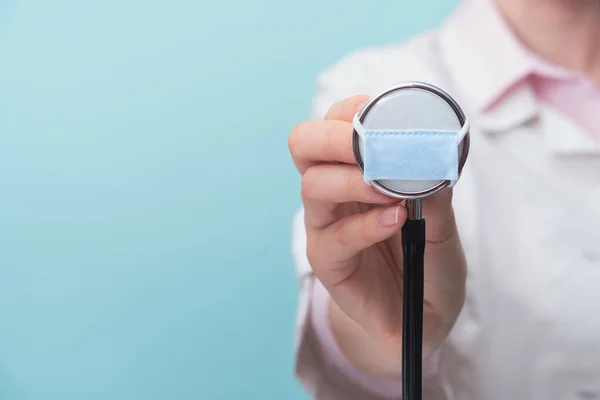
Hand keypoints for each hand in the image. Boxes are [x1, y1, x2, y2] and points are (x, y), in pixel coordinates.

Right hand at [288, 95, 466, 376]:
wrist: (421, 318)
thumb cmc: (428, 263)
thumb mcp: (443, 225)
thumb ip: (436, 195)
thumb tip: (432, 157)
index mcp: (355, 170)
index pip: (334, 124)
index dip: (349, 111)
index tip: (377, 112)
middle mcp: (334, 192)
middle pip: (303, 145)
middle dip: (332, 136)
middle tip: (368, 145)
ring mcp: (325, 226)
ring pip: (313, 186)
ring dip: (352, 180)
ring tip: (389, 191)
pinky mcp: (327, 261)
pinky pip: (335, 237)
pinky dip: (365, 225)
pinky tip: (393, 221)